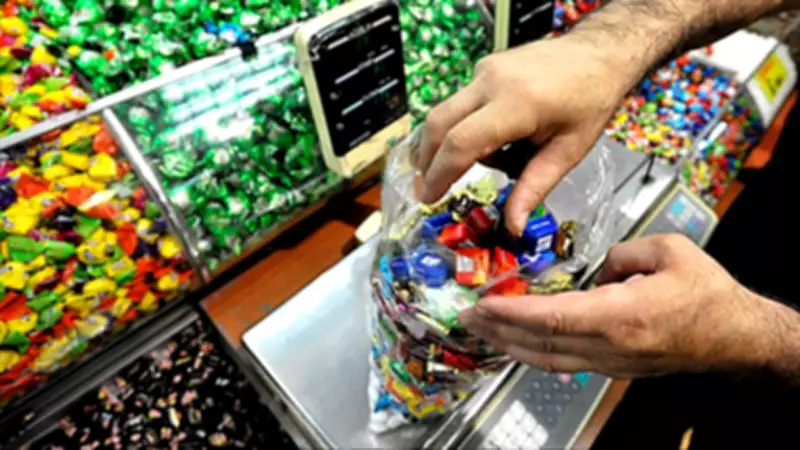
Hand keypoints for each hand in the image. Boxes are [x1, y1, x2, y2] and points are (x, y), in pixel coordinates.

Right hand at [416, 36, 629, 235]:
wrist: (599, 54)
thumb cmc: (591, 99)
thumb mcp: (568, 151)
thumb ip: (534, 188)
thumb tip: (512, 225)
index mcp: (518, 103)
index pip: (462, 142)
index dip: (440, 175)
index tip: (429, 198)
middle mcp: (494, 80)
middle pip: (439, 124)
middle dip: (428, 161)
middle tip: (428, 189)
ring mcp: (486, 70)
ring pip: (445, 113)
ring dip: (448, 145)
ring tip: (486, 162)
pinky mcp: (484, 68)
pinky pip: (461, 103)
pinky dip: (466, 127)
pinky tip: (496, 139)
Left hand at [459, 234, 788, 377]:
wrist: (736, 335)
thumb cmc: (707, 294)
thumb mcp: (667, 251)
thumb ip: (620, 252)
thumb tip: (594, 267)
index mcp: (621, 316)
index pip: (551, 318)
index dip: (511, 313)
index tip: (482, 304)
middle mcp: (610, 346)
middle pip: (540, 343)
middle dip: (498, 330)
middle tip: (466, 316)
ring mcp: (611, 362)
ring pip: (548, 360)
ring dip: (509, 345)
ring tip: (481, 330)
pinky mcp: (614, 367)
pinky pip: (564, 362)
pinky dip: (534, 352)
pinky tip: (517, 343)